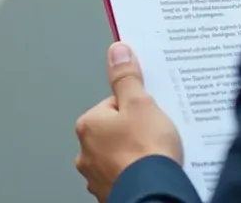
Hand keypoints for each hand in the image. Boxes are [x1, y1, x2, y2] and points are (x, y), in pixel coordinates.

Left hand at [74, 42, 183, 201]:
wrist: (154, 196)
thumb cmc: (146, 153)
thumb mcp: (140, 103)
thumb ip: (127, 77)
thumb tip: (117, 52)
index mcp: (89, 125)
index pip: (114, 105)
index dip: (136, 107)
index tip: (148, 114)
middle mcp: (86, 152)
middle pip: (116, 130)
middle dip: (135, 131)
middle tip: (153, 136)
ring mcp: (97, 176)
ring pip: (120, 154)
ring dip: (136, 154)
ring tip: (154, 156)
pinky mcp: (111, 192)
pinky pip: (125, 175)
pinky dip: (137, 173)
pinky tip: (150, 172)